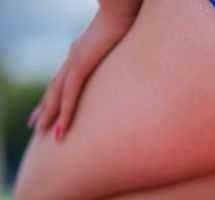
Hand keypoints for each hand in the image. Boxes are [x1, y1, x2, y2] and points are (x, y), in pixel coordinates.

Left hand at [28, 1, 141, 140]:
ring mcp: (75, 60)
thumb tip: (138, 59)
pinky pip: (70, 95)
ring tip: (42, 132)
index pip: (64, 78)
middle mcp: (74, 57)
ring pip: (56, 94)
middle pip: (54, 88)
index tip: (49, 107)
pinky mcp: (81, 64)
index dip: (55, 95)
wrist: (124, 6)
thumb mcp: (124, 42)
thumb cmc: (130, 20)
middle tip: (36, 125)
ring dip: (49, 114)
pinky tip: (62, 128)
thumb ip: (123, 54)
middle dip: (45, 107)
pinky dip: (65, 112)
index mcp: (82, 52)